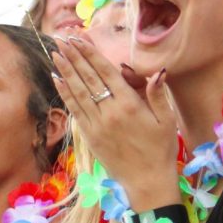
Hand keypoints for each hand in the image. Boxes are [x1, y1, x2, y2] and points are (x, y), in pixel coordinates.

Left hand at [51, 36, 179, 207]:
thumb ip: (158, 94)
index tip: (79, 39)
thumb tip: (158, 70)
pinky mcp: (90, 136)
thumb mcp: (167, 120)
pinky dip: (65, 93)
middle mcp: (110, 113)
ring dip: (65, 71)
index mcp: (130, 105)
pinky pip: (75, 110)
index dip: (91, 54)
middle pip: (88, 79)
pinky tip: (58, 80)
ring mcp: (97, 125)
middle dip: (74, 57)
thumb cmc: (161, 150)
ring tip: (55, 53)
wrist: (146, 183)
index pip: (106, 72)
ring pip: (77, 92)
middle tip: (61, 39)